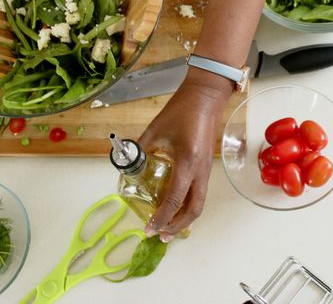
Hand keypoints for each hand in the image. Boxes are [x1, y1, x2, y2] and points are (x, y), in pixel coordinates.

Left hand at [137, 79, 230, 240]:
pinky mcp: (207, 166)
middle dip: (177, 226)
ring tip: (169, 228)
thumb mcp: (155, 129)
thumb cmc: (182, 110)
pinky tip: (177, 208)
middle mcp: (200, 170)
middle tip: (160, 236)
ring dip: (185, 219)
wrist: (206, 96)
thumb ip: (140, 149)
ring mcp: (206, 169)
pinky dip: (189, 206)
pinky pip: (200, 193)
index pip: (174, 199)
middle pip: (193, 209)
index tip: (149, 228)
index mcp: (187, 161)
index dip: (161, 217)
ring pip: (200, 203)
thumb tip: (126, 164)